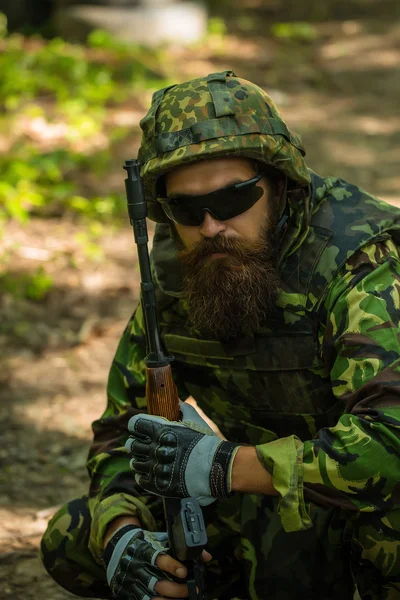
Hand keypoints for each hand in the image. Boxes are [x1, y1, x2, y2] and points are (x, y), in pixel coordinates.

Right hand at [104, 523, 210, 598]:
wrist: (119, 547)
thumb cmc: (146, 544)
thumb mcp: (162, 540)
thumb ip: (182, 547)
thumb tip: (206, 556)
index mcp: (146, 551)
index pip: (159, 558)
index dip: (172, 566)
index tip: (185, 572)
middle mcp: (138, 567)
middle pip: (158, 583)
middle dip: (177, 589)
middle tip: (191, 589)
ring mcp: (133, 582)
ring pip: (151, 598)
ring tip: (183, 599)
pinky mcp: (129, 593)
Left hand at [125, 401, 239, 505]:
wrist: (216, 468)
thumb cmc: (206, 442)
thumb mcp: (195, 420)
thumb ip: (182, 408)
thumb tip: (176, 399)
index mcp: (161, 430)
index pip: (135, 425)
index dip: (136, 426)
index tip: (140, 429)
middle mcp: (155, 449)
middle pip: (131, 444)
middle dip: (136, 443)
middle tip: (142, 445)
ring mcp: (156, 468)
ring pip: (135, 462)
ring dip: (139, 460)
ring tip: (147, 459)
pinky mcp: (158, 485)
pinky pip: (141, 479)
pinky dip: (143, 475)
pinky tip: (150, 472)